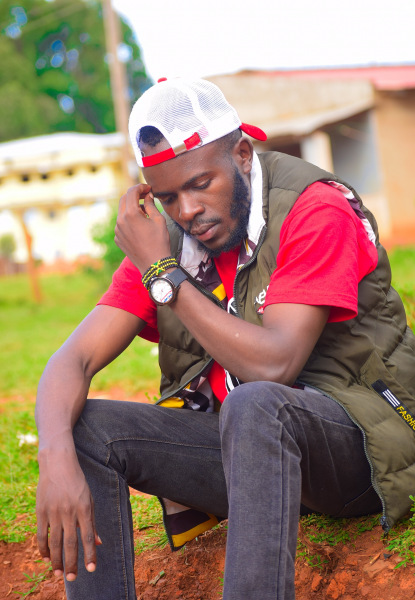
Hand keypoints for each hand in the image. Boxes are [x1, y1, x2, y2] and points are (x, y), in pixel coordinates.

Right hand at [36, 450, 100, 580]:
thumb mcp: (89, 499)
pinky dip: (43, 548)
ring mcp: (54, 512)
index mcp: (84, 508)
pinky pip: (41, 535)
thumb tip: (98, 543)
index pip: (88, 536)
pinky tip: (46, 558)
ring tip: (59, 574)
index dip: (90, 554)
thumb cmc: (77, 483)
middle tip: (72, 578)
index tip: (91, 569)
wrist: (58, 464)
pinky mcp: (41, 511)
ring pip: (54, 543)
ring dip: (56, 560)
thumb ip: (93, 522)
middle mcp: (69, 512)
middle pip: (70, 543)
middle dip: (72, 563)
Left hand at [115, 184, 171, 273]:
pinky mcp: (118, 239)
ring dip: (131, 207)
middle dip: (134, 195)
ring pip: (122, 212)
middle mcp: (120, 221)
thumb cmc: (159, 242)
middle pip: (123, 199)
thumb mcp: (159, 220)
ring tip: (145, 212)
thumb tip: (148, 196)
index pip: (132, 192)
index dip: (140, 187)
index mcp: (130, 214)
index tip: (149, 188)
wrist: (154, 265)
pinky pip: (121, 224)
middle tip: (145, 195)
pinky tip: (140, 225)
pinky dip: (129, 219)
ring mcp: (117, 231)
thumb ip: (151, 205)